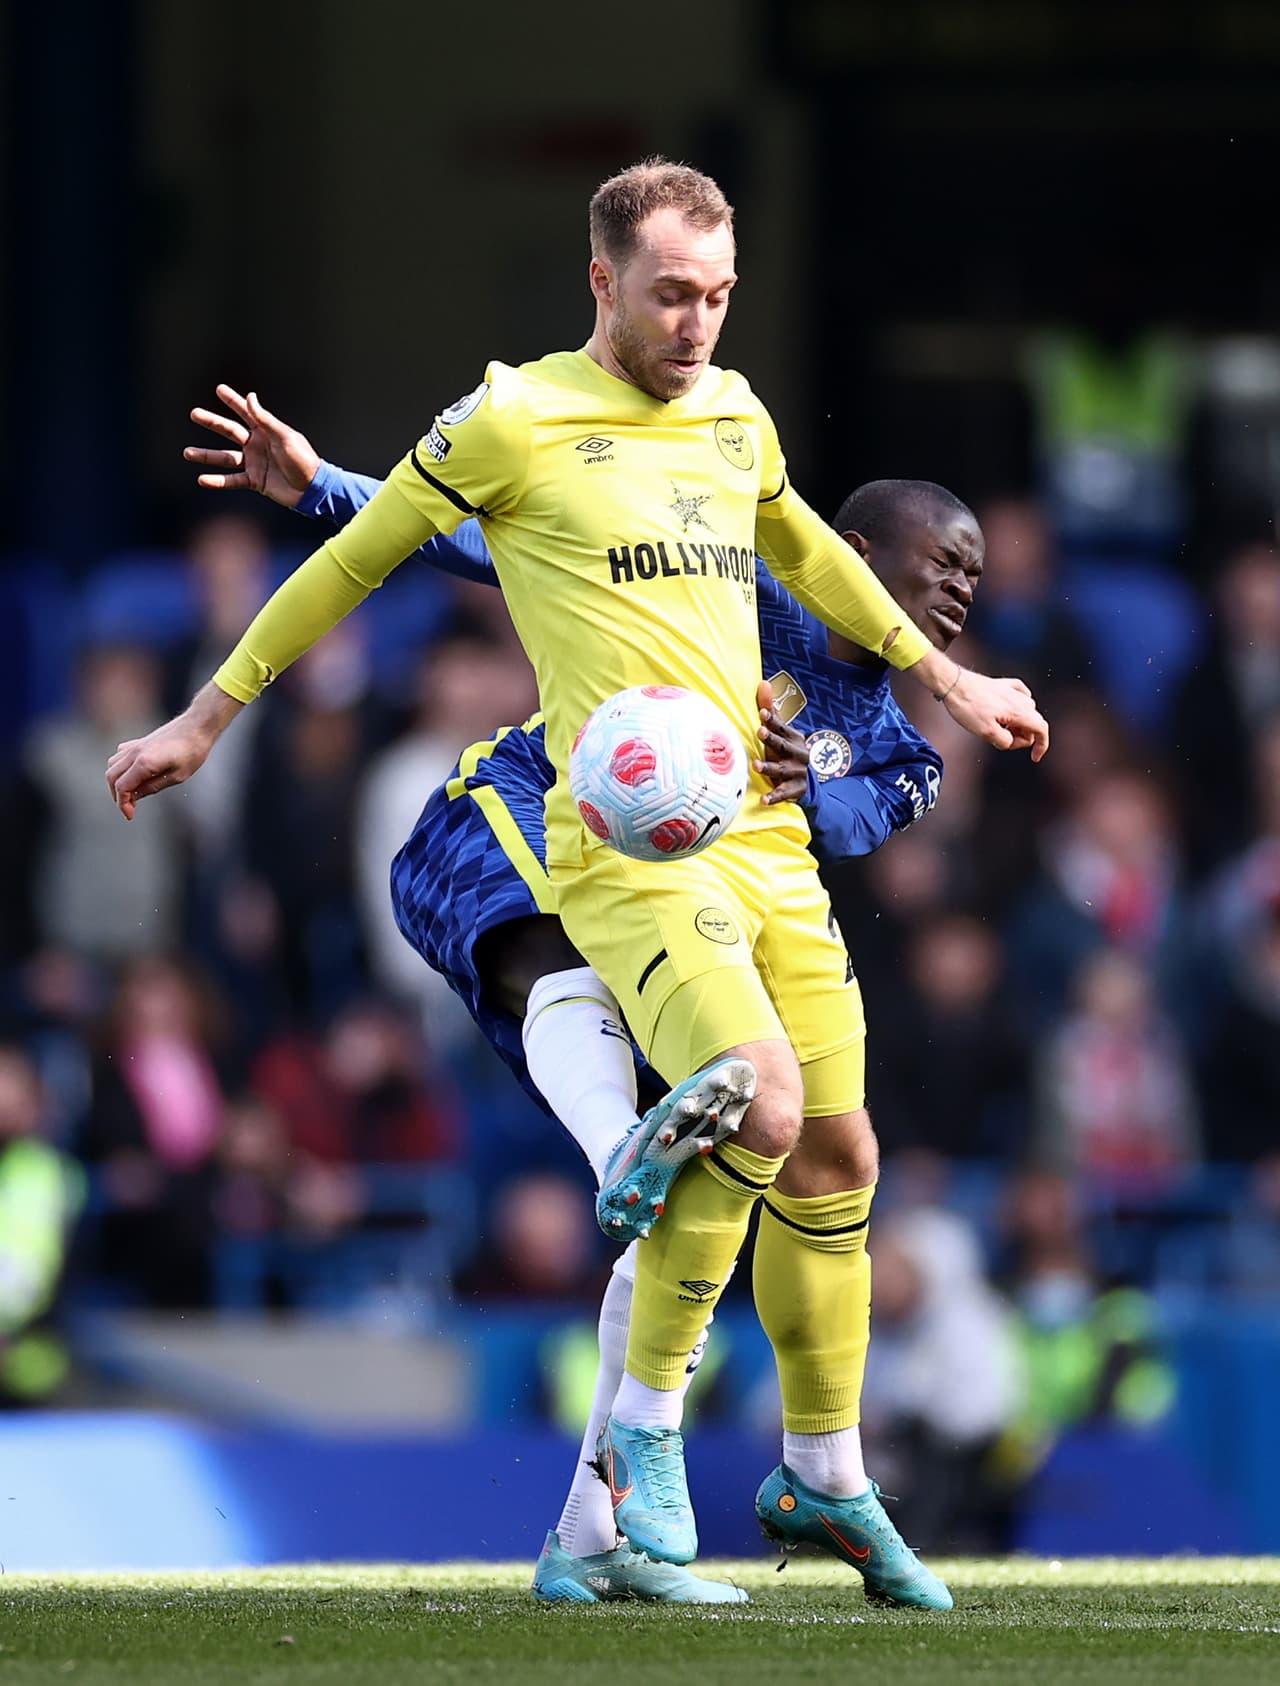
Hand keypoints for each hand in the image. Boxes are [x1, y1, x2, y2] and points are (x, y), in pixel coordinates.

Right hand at [105, 682, 241, 818]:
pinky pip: (119, 756)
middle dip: (117, 796)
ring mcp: (135, 745)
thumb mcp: (177, 776)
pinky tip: (132, 775)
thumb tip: (135, 798)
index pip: (122, 787)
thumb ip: (153, 787)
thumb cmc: (192, 751)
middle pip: (111, 778)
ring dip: (116, 782)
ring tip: (130, 794)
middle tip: (130, 808)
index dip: (123, 804)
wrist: (197, 726)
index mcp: (144, 762)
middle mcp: (134, 753)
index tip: (130, 816)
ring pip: (112, 766)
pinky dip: (119, 769)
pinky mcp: (138, 742)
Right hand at [184, 384, 319, 507]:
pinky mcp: (255, 481)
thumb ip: (264, 419)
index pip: (246, 412)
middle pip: (229, 431)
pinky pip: (232, 481)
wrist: (311, 489)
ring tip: (187, 453)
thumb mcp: (284, 436)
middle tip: (194, 413)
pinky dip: (218, 481)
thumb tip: (250, 397)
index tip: (219, 389)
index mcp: (266, 431)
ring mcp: (254, 463)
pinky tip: (202, 479)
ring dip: (206, 455)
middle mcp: (257, 445)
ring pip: (225, 458)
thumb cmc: (303, 460)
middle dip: (212, 422)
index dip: (233, 401)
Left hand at [754, 679, 810, 804]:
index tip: (761, 713)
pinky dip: (774, 797)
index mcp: (794, 737)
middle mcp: (798, 754)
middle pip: (783, 746)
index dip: (772, 720)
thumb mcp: (780, 732)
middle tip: (760, 732)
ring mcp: (797, 772)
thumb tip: (764, 682)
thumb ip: (770, 709)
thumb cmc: (785, 750)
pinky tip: (763, 799)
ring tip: (755, 765)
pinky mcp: (795, 789)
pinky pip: (783, 793)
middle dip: (772, 739)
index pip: (782, 727)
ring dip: (769, 767)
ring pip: (782, 770)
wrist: (805, 781)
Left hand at [944, 670, 1048, 761]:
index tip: (1034, 757)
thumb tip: (1011, 741)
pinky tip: (1009, 709)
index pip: (1042, 729)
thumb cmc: (968, 707)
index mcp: (1019, 712)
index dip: (1042, 745)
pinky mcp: (1003, 684)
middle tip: (1003, 741)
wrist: (954, 684)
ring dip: (1018, 722)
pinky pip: (1021, 694)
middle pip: (1034, 722)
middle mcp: (1020, 699)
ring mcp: (1012, 690)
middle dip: (1023, 737)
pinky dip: (1018, 706)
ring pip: (1027, 710)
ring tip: (999, 727)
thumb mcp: (986, 733)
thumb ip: (1005, 741)